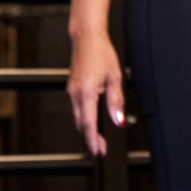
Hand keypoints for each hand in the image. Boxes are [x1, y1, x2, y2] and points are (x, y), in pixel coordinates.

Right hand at [67, 34, 126, 156]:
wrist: (86, 38)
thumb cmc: (101, 53)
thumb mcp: (115, 78)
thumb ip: (116, 102)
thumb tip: (118, 120)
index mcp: (86, 92)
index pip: (88, 124)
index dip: (93, 141)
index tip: (97, 152)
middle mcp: (76, 94)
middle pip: (81, 124)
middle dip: (90, 139)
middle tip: (100, 151)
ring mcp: (72, 91)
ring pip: (78, 117)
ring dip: (87, 130)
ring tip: (98, 140)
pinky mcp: (72, 88)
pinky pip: (77, 109)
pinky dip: (84, 119)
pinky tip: (92, 122)